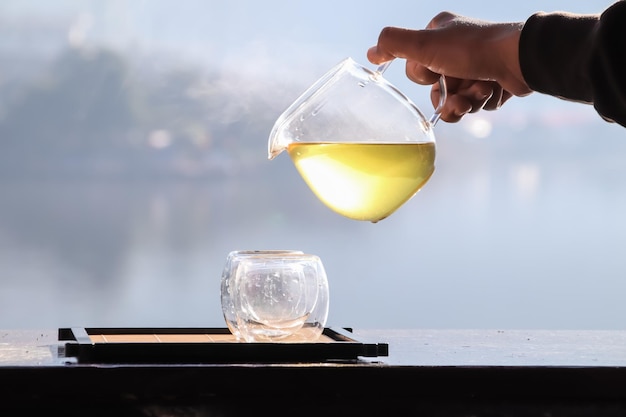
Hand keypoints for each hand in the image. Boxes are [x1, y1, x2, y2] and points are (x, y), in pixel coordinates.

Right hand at [367, 12, 531, 121]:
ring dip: (467, 102)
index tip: (438, 71)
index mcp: (439, 34)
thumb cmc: (472, 50)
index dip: (426, 76)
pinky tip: (494, 90)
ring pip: (457, 98)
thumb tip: (370, 53)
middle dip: (448, 98)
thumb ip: (394, 45)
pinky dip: (484, 101)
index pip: (417, 68)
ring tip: (482, 92)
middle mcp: (457, 48)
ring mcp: (477, 65)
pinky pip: (477, 102)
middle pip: (437, 88)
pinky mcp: (493, 80)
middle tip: (462, 97)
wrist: (519, 60)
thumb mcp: (425, 44)